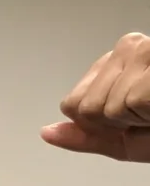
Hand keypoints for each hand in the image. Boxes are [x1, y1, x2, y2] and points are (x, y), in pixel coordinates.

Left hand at [42, 33, 149, 161]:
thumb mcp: (126, 138)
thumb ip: (86, 136)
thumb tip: (47, 133)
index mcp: (117, 60)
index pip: (73, 104)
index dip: (101, 124)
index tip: (133, 119)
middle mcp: (130, 47)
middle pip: (86, 107)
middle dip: (118, 124)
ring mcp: (147, 50)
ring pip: (107, 107)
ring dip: (139, 120)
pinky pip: (131, 103)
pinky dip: (149, 116)